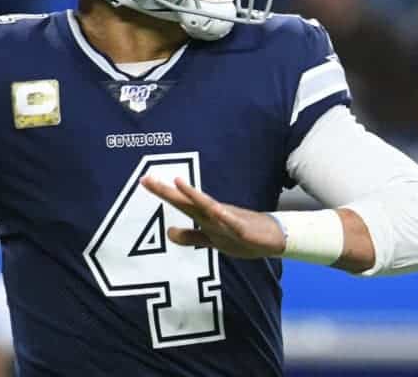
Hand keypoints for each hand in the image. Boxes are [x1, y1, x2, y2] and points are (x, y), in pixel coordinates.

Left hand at [140, 175, 284, 258]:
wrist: (273, 238)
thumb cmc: (242, 236)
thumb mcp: (212, 240)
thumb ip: (191, 236)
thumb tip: (168, 232)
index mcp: (205, 217)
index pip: (180, 203)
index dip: (163, 193)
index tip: (143, 180)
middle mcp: (213, 215)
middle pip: (187, 202)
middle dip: (167, 191)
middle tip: (147, 178)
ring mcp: (228, 221)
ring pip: (208, 208)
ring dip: (193, 196)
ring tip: (177, 183)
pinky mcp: (243, 230)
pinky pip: (233, 224)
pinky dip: (224, 217)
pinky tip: (216, 211)